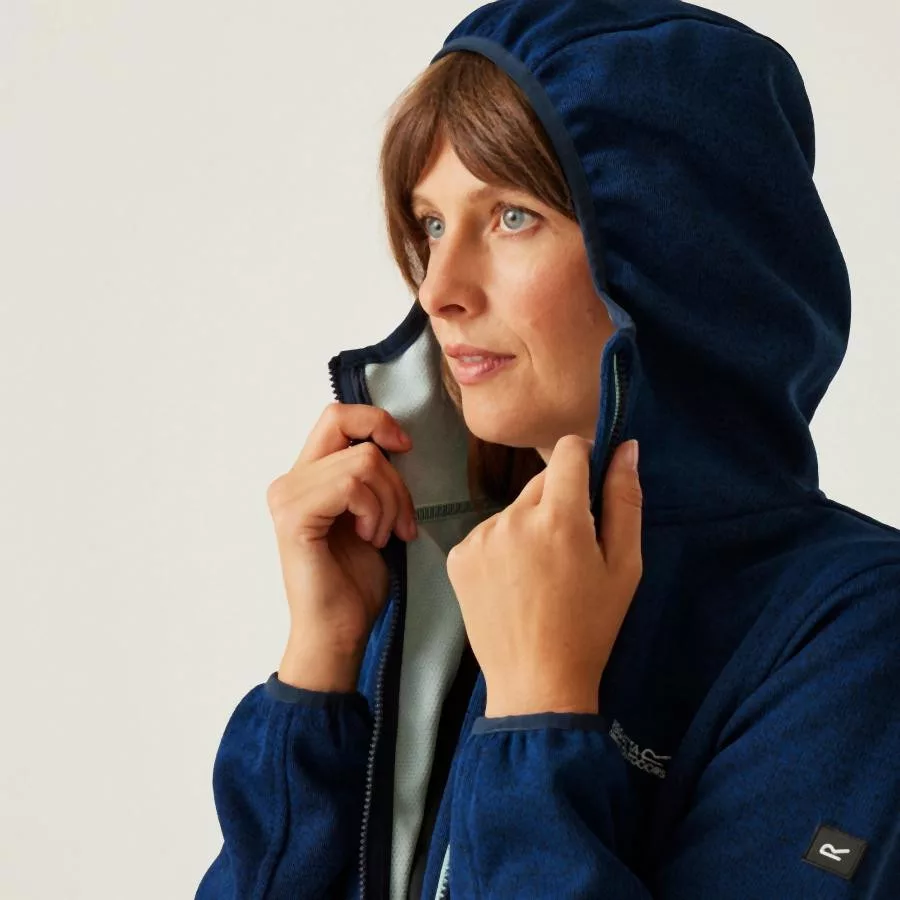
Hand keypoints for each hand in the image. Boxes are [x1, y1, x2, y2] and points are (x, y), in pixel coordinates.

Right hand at [267, 403, 417, 689]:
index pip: (337, 414)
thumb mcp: (371, 514)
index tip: (404, 449)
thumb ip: (369, 476)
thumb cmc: (356, 582)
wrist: (340, 632)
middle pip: (352, 431)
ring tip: (382, 536)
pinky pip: (352, 486)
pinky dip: (375, 512)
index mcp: (306, 476)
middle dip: (392, 473)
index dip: (376, 421)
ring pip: (363, 461)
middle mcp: (289, 481)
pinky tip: (371, 540)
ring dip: (389, 501)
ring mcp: (287, 497)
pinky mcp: (294, 517)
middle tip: (400, 520)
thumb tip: (395, 440)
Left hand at [446, 435, 641, 716]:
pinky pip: (489, 534)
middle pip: (541, 482)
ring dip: (530, 525)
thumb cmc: (590, 627)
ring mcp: (479, 537)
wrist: (536, 682)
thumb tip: (626, 447)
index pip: (568, 450)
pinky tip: (514, 583)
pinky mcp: (458, 557)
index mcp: (559, 517)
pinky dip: (503, 547)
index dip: (584, 458)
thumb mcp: (624, 566)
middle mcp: (512, 518)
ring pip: (514, 509)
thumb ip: (625, 500)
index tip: (591, 483)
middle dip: (560, 502)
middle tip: (572, 549)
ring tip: (541, 573)